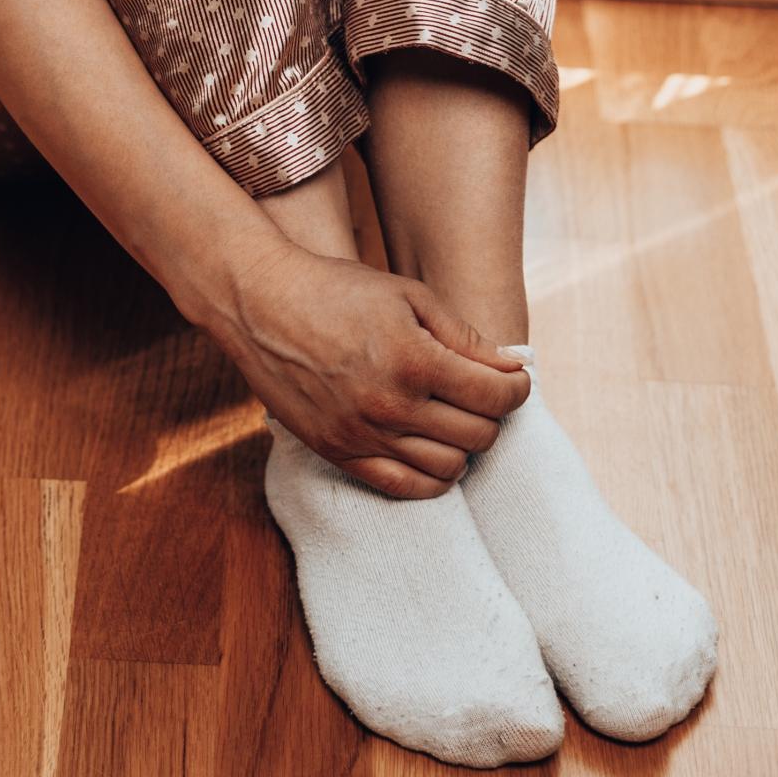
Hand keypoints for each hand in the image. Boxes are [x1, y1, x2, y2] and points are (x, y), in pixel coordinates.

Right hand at [209, 235, 530, 497]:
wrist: (260, 303)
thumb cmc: (337, 289)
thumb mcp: (409, 295)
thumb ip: (463, 336)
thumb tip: (509, 368)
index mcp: (415, 360)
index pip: (496, 396)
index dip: (516, 386)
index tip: (512, 378)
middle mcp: (391, 405)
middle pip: (479, 435)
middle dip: (492, 413)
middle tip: (481, 392)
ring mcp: (362, 435)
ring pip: (449, 468)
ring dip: (463, 444)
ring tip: (453, 417)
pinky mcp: (337, 452)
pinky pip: (404, 487)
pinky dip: (431, 477)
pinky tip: (431, 448)